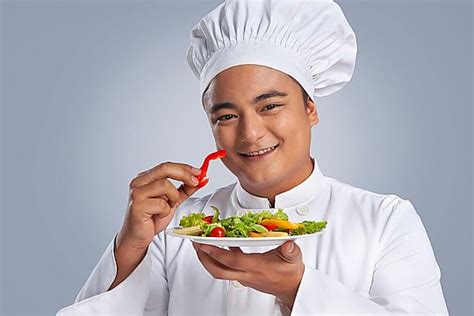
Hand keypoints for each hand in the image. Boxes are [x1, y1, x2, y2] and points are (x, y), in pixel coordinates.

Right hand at [109, 162, 201, 290]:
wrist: (137, 237)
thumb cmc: (151, 218)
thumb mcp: (172, 201)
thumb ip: (184, 189)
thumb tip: (199, 180)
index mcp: (146, 178)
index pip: (167, 166)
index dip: (184, 168)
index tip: (199, 172)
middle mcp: (139, 182)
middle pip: (165, 169)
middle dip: (184, 174)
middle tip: (196, 182)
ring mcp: (136, 193)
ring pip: (165, 185)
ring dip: (173, 198)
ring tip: (168, 207)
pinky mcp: (137, 206)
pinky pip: (161, 203)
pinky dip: (165, 211)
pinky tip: (159, 216)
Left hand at [193, 241, 304, 308]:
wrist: (292, 287)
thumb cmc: (291, 272)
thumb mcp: (294, 258)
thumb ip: (291, 251)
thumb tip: (288, 245)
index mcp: (257, 268)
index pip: (232, 262)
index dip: (216, 252)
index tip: (205, 243)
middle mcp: (247, 274)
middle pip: (219, 271)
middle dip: (204, 258)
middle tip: (196, 244)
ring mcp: (244, 276)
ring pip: (220, 271)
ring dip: (208, 258)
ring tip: (201, 244)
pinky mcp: (244, 275)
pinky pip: (227, 268)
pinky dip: (219, 257)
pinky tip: (220, 245)